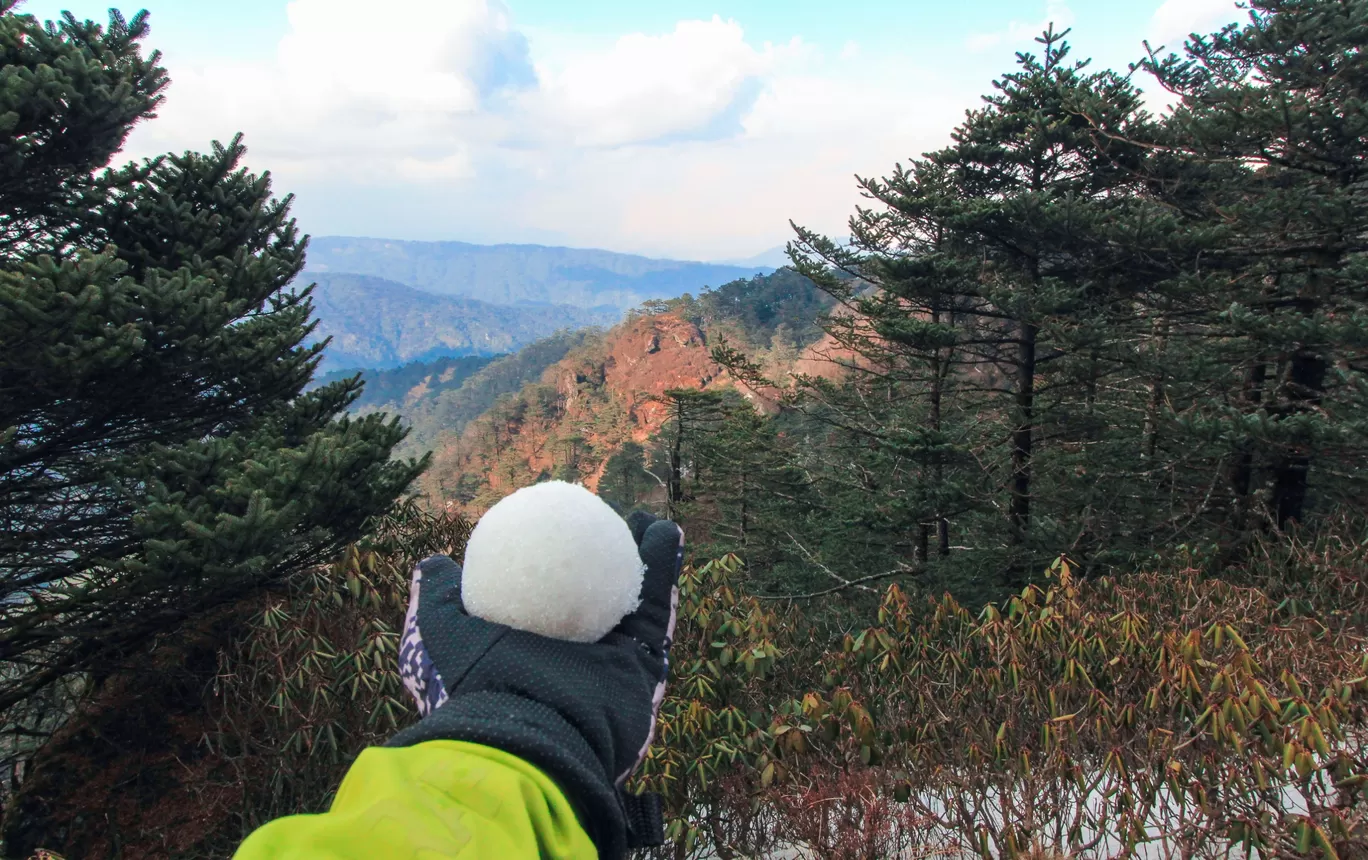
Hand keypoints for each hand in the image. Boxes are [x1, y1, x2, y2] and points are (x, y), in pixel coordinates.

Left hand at [391, 510, 682, 857]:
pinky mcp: (646, 663)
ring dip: (643, 554)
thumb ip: (441, 598)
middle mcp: (576, 657)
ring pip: (634, 596)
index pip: (547, 594)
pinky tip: (662, 530)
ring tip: (643, 518)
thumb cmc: (483, 685)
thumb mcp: (449, 635)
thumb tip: (433, 563)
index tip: (554, 522)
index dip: (555, 558)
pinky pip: (658, 606)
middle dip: (605, 558)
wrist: (533, 736)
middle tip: (602, 519)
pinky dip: (664, 567)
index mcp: (533, 649)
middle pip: (597, 594)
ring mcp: (613, 661)